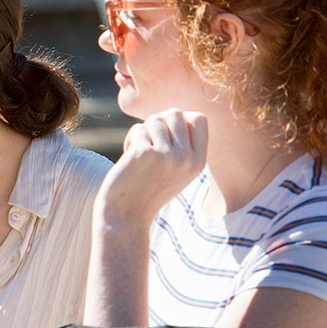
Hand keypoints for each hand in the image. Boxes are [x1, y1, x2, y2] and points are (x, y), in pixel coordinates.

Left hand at [98, 110, 207, 228]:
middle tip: (149, 140)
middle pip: (176, 113)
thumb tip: (177, 113)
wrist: (127, 214)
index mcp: (199, 162)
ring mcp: (167, 156)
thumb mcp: (177, 170)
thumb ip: (183, 145)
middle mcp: (186, 158)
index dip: (180, 119)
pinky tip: (128, 158)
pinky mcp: (144, 154)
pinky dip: (130, 140)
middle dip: (158, 122)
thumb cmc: (149, 189)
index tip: (166, 134)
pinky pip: (138, 130)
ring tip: (138, 152)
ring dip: (143, 132)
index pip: (199, 119)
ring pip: (155, 120)